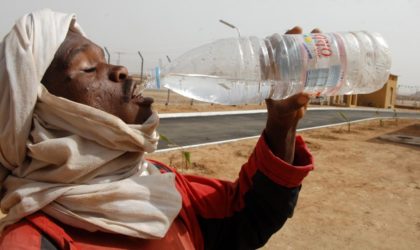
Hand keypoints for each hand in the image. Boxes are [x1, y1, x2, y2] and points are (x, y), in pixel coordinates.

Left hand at [263, 26, 319, 162]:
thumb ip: (293, 104)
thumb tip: (306, 97)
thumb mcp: (284, 109)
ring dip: (312, 44)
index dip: (284, 38)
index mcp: (271, 73)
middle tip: (314, 32)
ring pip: (301, 54)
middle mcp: (281, 70)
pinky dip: (319, 58)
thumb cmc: (279, 115)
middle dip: (302, 38)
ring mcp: (292, 73)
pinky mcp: (302, 78)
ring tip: (322, 35)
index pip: (275, 50)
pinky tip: (330, 51)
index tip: (295, 32)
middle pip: (290, 48)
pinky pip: (310, 64)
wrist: (286, 122)